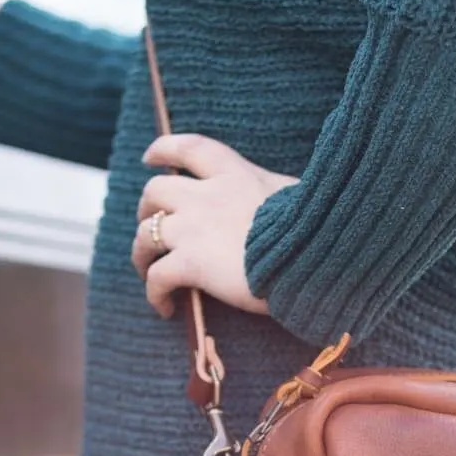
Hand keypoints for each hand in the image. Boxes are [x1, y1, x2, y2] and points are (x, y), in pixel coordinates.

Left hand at [133, 135, 297, 318]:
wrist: (311, 254)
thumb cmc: (314, 226)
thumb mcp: (291, 194)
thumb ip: (269, 192)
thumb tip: (275, 200)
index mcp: (233, 173)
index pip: (188, 147)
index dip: (164, 149)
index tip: (150, 158)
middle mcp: (206, 195)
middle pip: (155, 191)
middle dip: (146, 209)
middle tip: (152, 228)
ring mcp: (194, 228)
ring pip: (145, 234)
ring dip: (141, 254)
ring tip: (149, 271)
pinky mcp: (191, 263)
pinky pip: (157, 277)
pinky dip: (154, 293)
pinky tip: (165, 308)